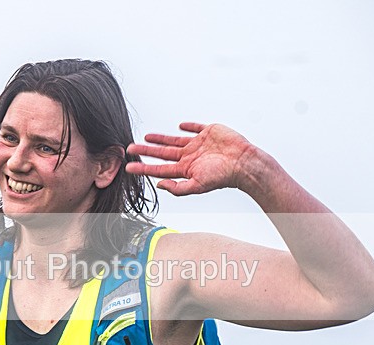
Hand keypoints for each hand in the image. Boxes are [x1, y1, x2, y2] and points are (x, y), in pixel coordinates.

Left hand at [125, 123, 256, 195]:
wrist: (244, 163)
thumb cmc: (223, 176)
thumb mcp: (197, 185)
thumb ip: (178, 188)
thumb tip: (159, 185)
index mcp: (186, 169)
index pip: (159, 168)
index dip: (144, 167)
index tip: (129, 166)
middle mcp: (190, 157)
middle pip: (162, 154)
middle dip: (146, 152)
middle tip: (130, 149)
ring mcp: (199, 144)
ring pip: (174, 141)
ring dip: (160, 140)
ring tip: (146, 137)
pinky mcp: (209, 132)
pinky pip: (196, 128)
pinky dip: (188, 127)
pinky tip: (180, 126)